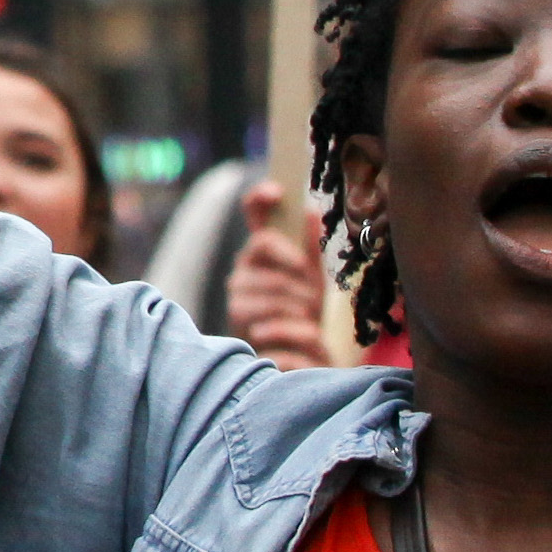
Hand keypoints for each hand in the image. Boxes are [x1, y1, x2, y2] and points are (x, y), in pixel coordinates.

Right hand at [229, 180, 341, 369]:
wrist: (299, 360)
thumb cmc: (304, 315)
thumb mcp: (312, 278)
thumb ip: (309, 247)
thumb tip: (310, 210)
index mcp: (259, 255)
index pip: (252, 215)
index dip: (259, 198)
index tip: (277, 191)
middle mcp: (241, 273)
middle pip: (264, 248)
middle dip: (298, 272)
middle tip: (314, 296)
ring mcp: (237, 301)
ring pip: (273, 288)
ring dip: (302, 306)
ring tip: (311, 320)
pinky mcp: (240, 329)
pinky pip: (276, 323)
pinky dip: (301, 333)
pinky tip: (307, 338)